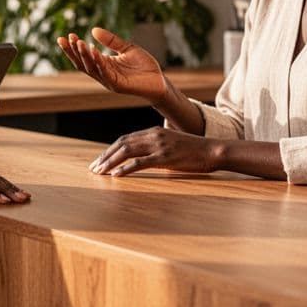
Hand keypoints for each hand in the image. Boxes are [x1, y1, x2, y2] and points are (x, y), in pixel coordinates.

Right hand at [57, 27, 166, 102]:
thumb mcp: (127, 48)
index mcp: (104, 65)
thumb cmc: (144, 66)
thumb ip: (112, 41)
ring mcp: (109, 81)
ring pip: (91, 68)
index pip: (84, 57)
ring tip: (78, 42)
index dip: (74, 48)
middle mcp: (103, 74)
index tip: (66, 36)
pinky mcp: (118, 85)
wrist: (160, 80)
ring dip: (84, 55)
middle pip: (82, 63)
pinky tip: (93, 51)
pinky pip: (105, 73)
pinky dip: (98, 62)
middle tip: (65, 39)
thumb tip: (93, 30)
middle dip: (73, 52)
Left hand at [89, 126, 216, 176]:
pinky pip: (140, 163)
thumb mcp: (171, 145)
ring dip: (110, 162)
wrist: (213, 151)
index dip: (110, 150)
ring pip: (127, 151)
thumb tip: (140, 160)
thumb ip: (155, 149)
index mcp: (153, 132)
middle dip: (105, 156)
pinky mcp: (165, 158)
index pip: (125, 139)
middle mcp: (153, 135)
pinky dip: (125, 168)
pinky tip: (116, 175)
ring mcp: (159, 146)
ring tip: (100, 172)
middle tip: (93, 167)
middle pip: (122, 144)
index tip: (99, 160)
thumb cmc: (193, 151)